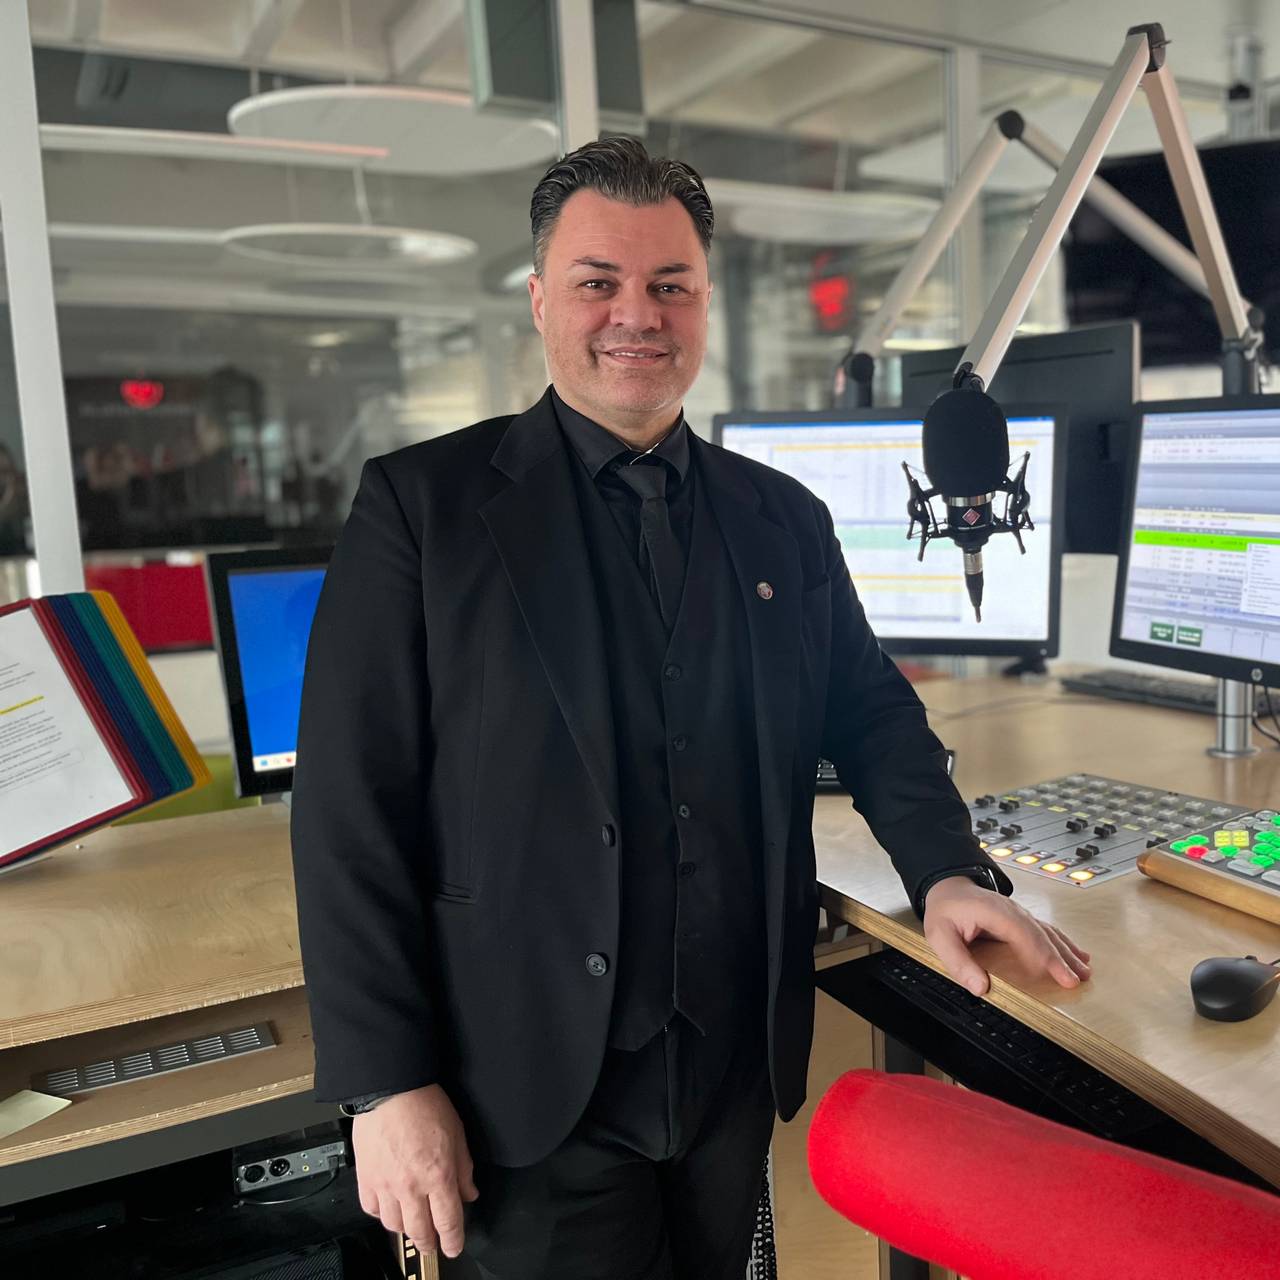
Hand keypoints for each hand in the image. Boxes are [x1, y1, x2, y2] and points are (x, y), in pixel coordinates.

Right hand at [351, 1084, 478, 1258]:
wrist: (390, 1088)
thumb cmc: (424, 1103)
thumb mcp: (457, 1133)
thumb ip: (464, 1167)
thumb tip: (469, 1191)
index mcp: (438, 1175)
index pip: (448, 1221)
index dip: (453, 1239)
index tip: (454, 1246)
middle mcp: (411, 1186)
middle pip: (420, 1231)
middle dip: (429, 1243)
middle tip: (433, 1244)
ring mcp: (385, 1185)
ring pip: (394, 1225)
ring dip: (405, 1230)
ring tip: (412, 1225)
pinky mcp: (365, 1178)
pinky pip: (371, 1209)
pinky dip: (380, 1214)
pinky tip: (388, 1208)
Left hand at [922, 875, 1090, 995]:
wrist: (947, 887)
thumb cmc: (945, 910)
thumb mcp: (939, 936)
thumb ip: (958, 962)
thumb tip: (980, 987)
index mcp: (994, 912)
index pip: (1024, 934)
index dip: (1043, 955)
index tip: (1059, 975)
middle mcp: (1012, 910)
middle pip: (1041, 934)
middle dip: (1061, 958)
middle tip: (1077, 980)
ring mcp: (1019, 913)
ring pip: (1048, 932)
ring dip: (1067, 952)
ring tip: (1085, 971)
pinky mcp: (1021, 918)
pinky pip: (1046, 931)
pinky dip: (1063, 944)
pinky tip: (1077, 954)